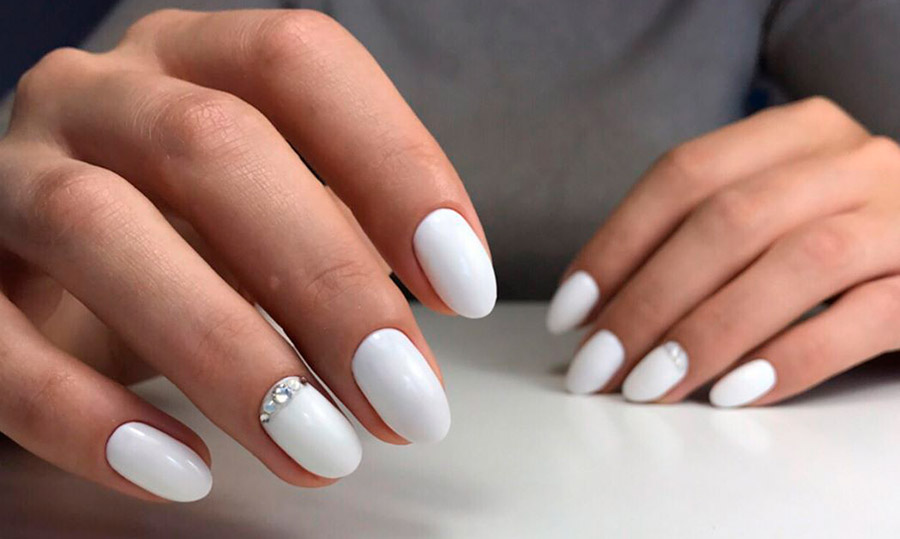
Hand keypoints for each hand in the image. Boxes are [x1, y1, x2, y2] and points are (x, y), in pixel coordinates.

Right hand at [0, 9, 494, 501]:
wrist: (48, 264)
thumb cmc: (190, 229)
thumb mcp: (273, 208)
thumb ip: (342, 234)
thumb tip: (427, 319)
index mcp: (196, 58)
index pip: (301, 64)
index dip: (395, 168)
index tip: (464, 289)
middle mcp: (99, 94)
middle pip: (215, 147)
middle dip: (329, 284)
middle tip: (406, 400)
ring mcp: (13, 176)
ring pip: (103, 230)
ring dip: (229, 354)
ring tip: (320, 451)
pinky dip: (91, 417)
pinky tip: (184, 469)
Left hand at [548, 97, 899, 406]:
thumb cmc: (834, 244)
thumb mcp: (769, 217)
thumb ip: (699, 242)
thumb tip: (598, 314)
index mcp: (797, 133)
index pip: (684, 175)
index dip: (617, 244)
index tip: (570, 312)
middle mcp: (852, 162)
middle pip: (728, 222)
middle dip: (648, 300)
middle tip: (597, 366)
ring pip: (795, 266)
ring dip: (706, 333)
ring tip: (650, 385)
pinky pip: (861, 320)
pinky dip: (788, 359)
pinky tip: (732, 393)